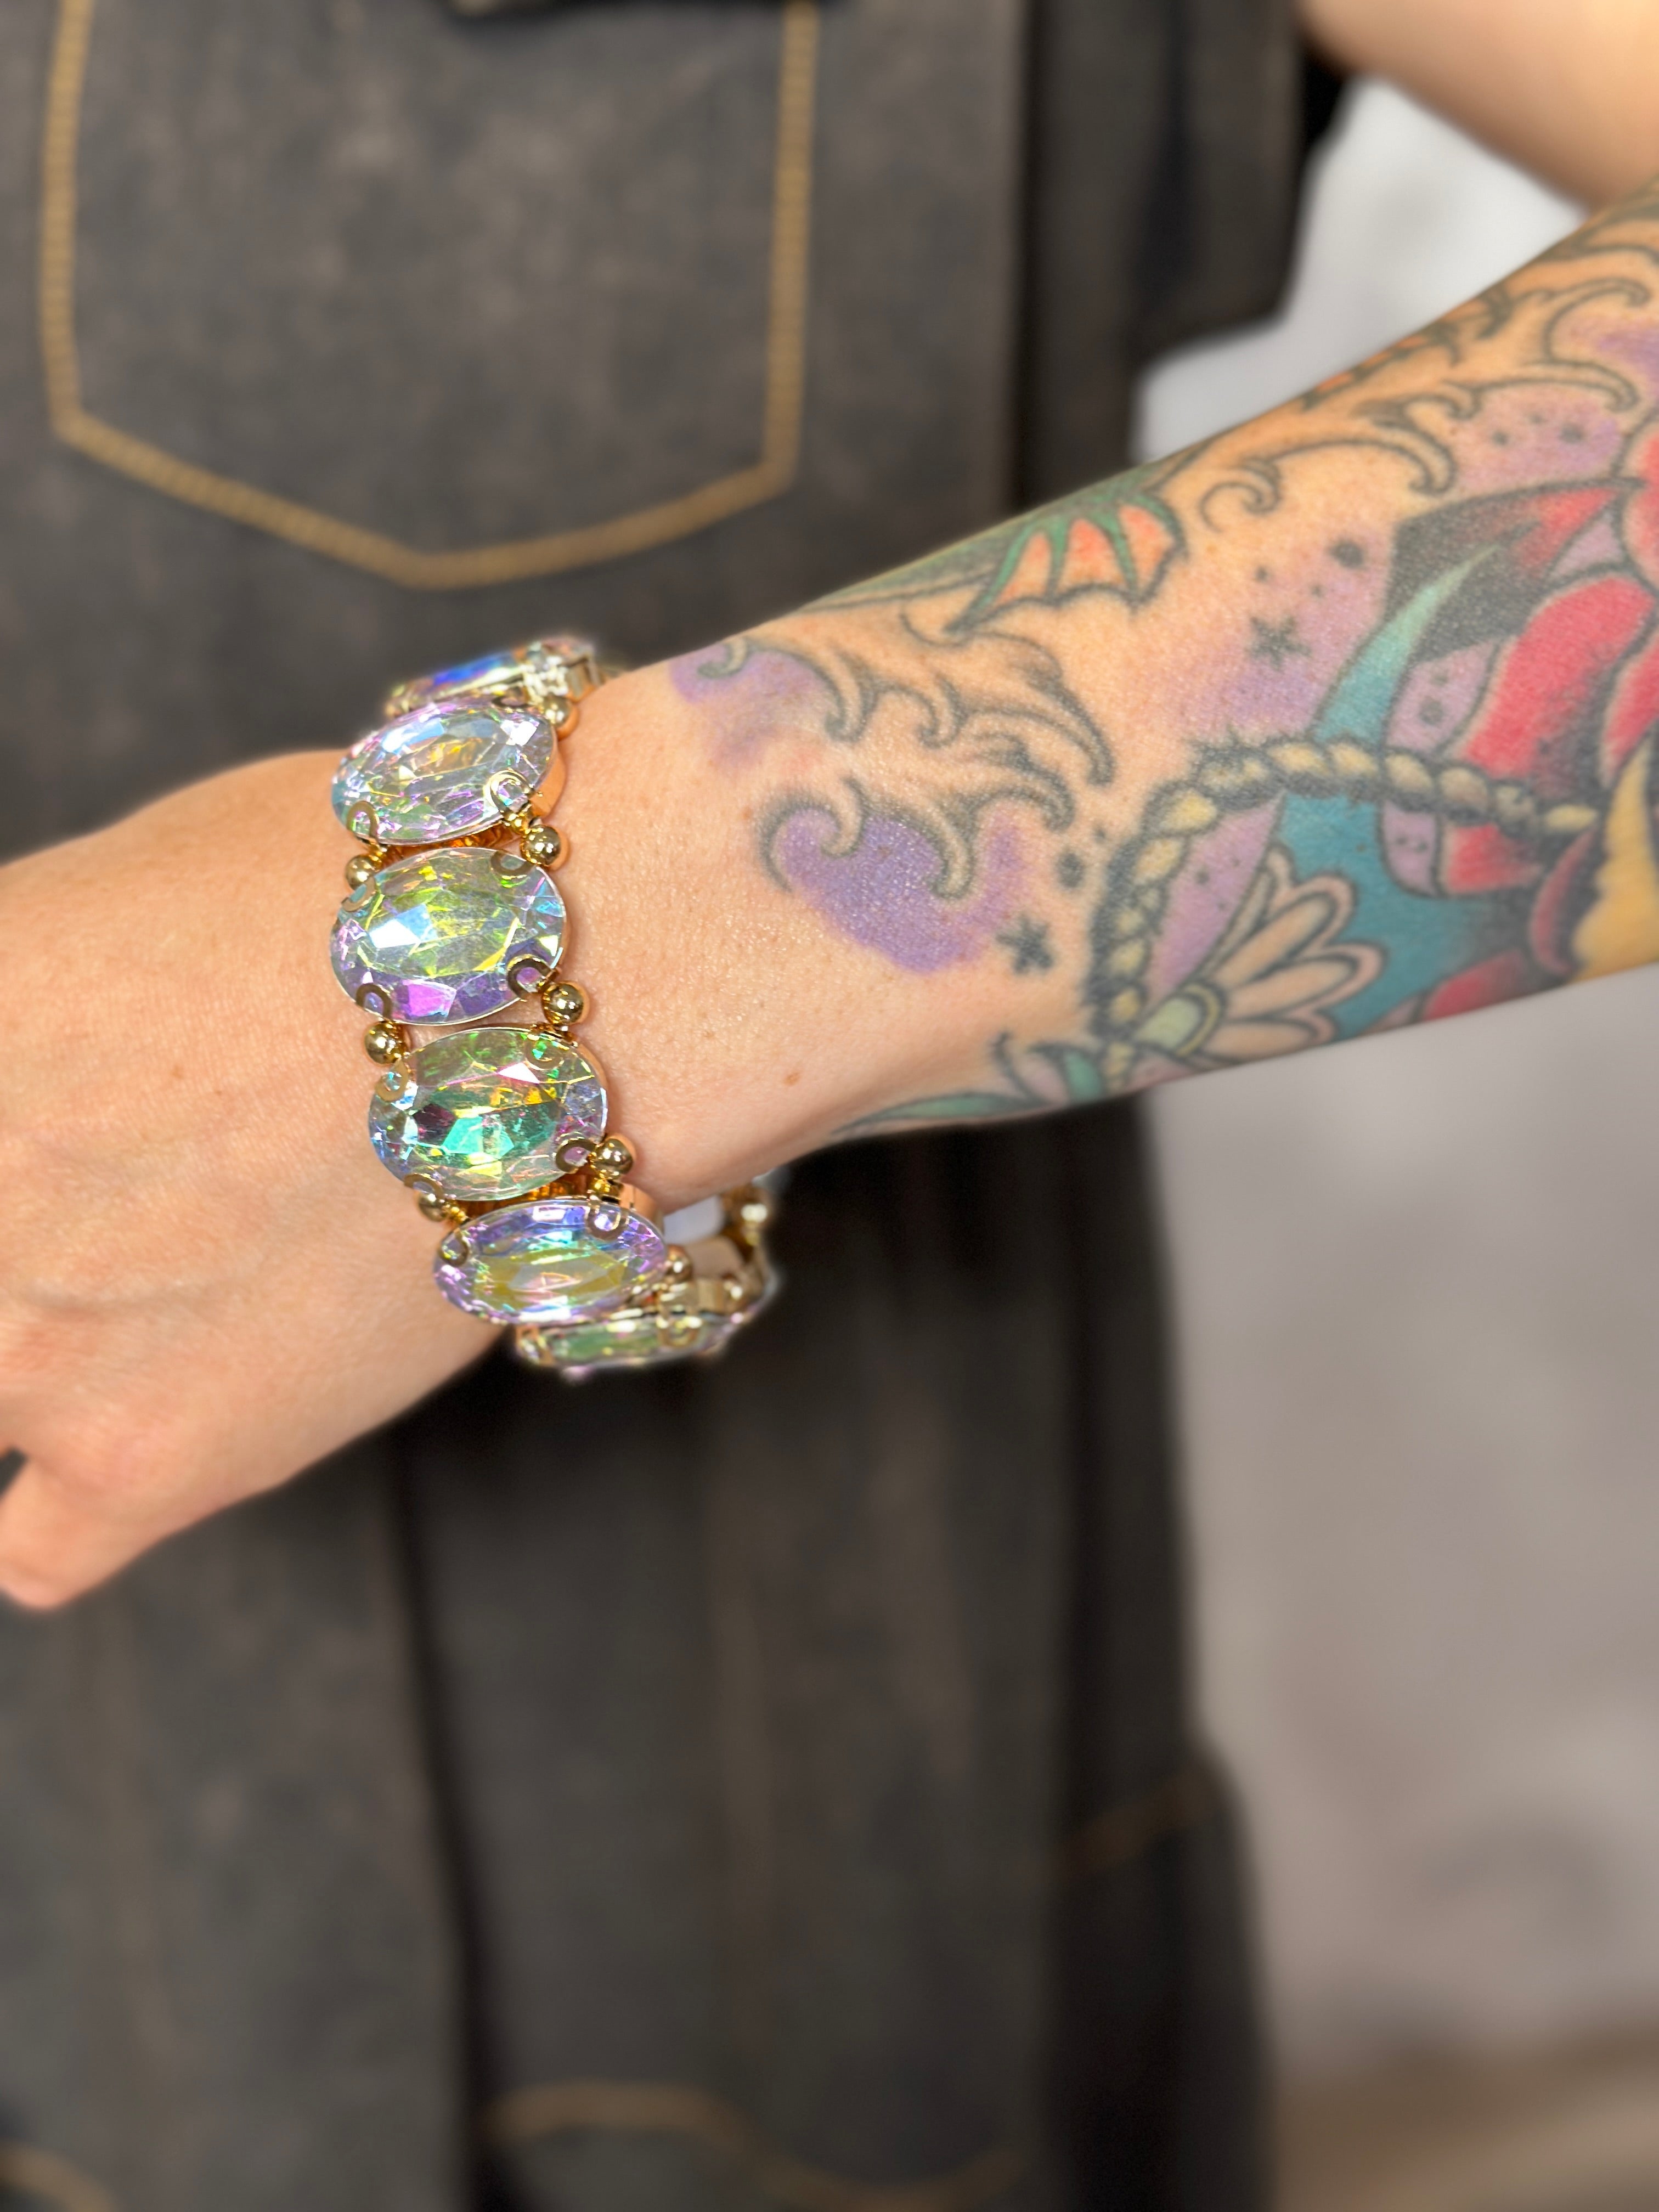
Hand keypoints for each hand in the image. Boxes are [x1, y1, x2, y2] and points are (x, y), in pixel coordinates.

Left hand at [0, 664, 1025, 1605]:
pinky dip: (47, 1513)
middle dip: (16, 1237)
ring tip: (113, 1293)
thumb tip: (9, 1064)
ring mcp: (30, 1344)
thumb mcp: (100, 890)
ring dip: (22, 1347)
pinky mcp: (161, 1459)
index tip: (22, 1143)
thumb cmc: (362, 883)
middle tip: (98, 1209)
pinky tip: (94, 1442)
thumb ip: (1, 992)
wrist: (557, 980)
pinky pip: (31, 1550)